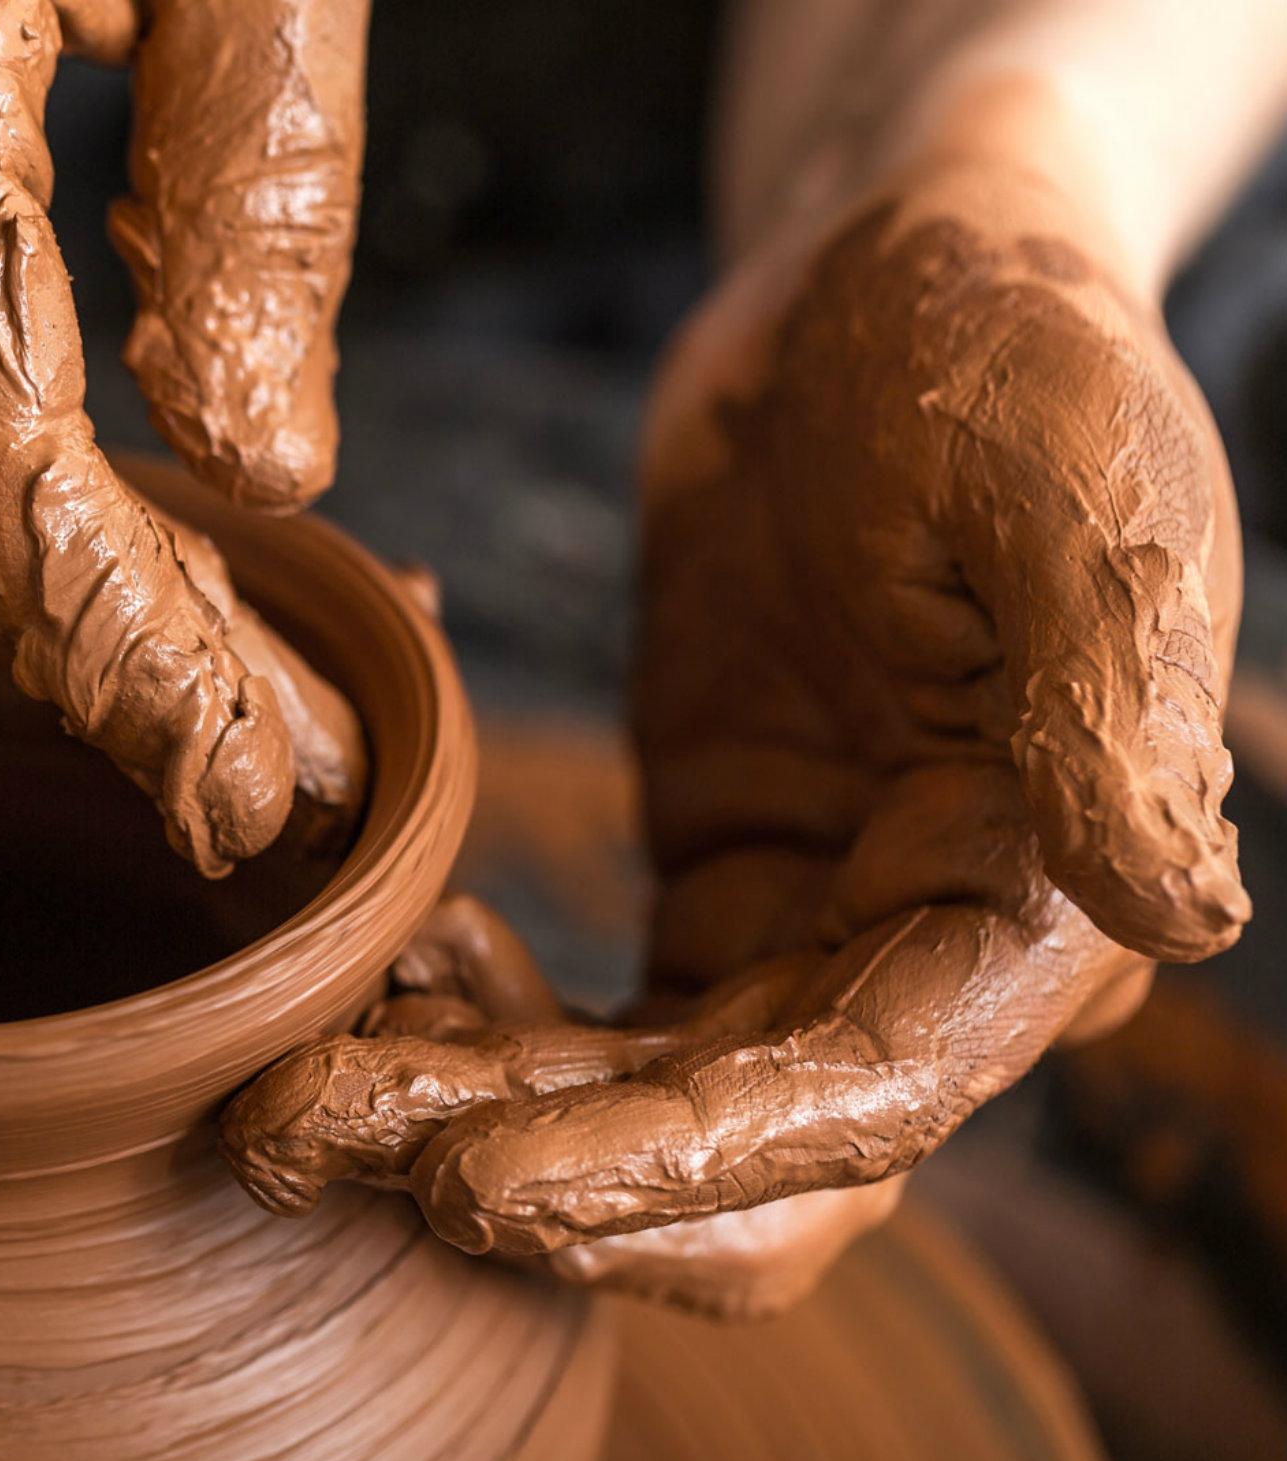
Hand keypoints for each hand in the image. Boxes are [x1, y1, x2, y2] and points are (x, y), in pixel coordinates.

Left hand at [221, 157, 1248, 1314]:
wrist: (883, 277)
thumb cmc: (1000, 350)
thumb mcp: (1067, 491)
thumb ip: (1108, 703)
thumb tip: (1173, 908)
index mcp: (1028, 903)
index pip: (856, 1101)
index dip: (669, 1167)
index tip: (474, 1183)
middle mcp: (918, 947)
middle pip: (727, 1147)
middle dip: (531, 1175)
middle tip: (301, 1140)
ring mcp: (803, 914)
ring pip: (637, 1093)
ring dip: (466, 1108)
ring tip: (286, 1092)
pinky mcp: (715, 860)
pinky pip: (590, 1000)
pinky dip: (477, 1010)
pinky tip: (379, 960)